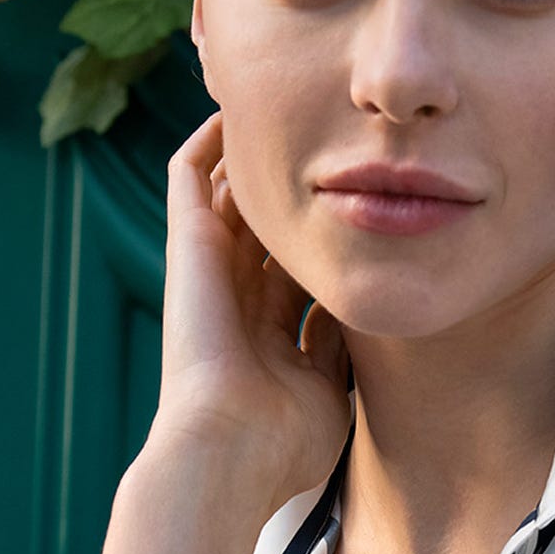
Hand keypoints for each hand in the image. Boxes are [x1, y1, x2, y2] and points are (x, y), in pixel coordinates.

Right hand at [155, 111, 350, 506]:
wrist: (231, 449)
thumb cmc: (283, 441)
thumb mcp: (330, 388)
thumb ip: (339, 346)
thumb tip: (359, 308)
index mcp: (268, 332)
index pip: (296, 268)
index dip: (326, 237)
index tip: (367, 204)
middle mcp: (237, 295)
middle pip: (265, 225)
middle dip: (294, 187)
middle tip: (334, 139)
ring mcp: (210, 268)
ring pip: (228, 191)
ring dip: (252, 153)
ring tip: (290, 105)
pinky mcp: (187, 244)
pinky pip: (189, 174)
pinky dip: (209, 139)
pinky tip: (241, 106)